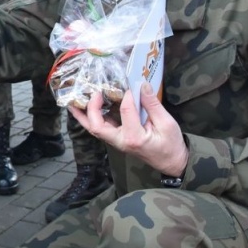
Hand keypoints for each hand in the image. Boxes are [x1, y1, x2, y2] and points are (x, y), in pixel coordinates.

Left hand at [68, 84, 187, 177]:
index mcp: (134, 137)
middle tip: (95, 92)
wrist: (172, 162)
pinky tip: (89, 106)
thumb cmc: (171, 144)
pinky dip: (91, 117)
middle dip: (92, 108)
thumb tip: (142, 85)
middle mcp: (120, 141)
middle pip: (97, 126)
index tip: (134, 86)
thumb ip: (153, 104)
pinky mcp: (116, 139)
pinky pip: (100, 128)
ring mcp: (116, 142)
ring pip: (94, 129)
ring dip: (84, 115)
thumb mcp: (167, 123)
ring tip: (75, 100)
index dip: (129, 95)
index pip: (126, 111)